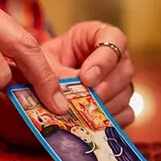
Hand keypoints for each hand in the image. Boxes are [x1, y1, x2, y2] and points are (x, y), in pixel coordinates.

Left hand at [0, 21, 135, 145]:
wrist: (34, 87)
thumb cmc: (40, 66)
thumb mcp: (42, 64)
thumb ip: (56, 75)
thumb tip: (68, 97)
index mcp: (94, 37)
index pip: (114, 38)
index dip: (105, 58)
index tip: (86, 77)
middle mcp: (112, 58)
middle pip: (125, 68)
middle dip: (107, 86)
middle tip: (89, 99)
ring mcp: (118, 82)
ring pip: (126, 92)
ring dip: (107, 105)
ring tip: (86, 114)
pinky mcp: (119, 104)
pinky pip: (126, 113)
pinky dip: (112, 120)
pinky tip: (94, 123)